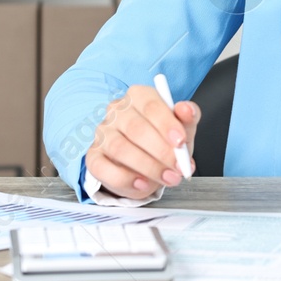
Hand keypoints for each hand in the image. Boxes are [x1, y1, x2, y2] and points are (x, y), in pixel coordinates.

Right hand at [85, 85, 199, 196]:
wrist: (144, 165)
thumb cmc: (163, 140)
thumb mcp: (181, 128)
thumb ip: (187, 118)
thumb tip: (186, 110)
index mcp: (139, 96)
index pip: (151, 105)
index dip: (167, 124)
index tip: (180, 141)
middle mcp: (117, 111)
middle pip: (136, 128)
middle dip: (161, 151)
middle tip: (179, 167)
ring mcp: (102, 133)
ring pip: (120, 149)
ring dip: (148, 167)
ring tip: (167, 178)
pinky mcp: (93, 156)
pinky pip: (103, 168)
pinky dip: (125, 179)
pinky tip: (143, 184)